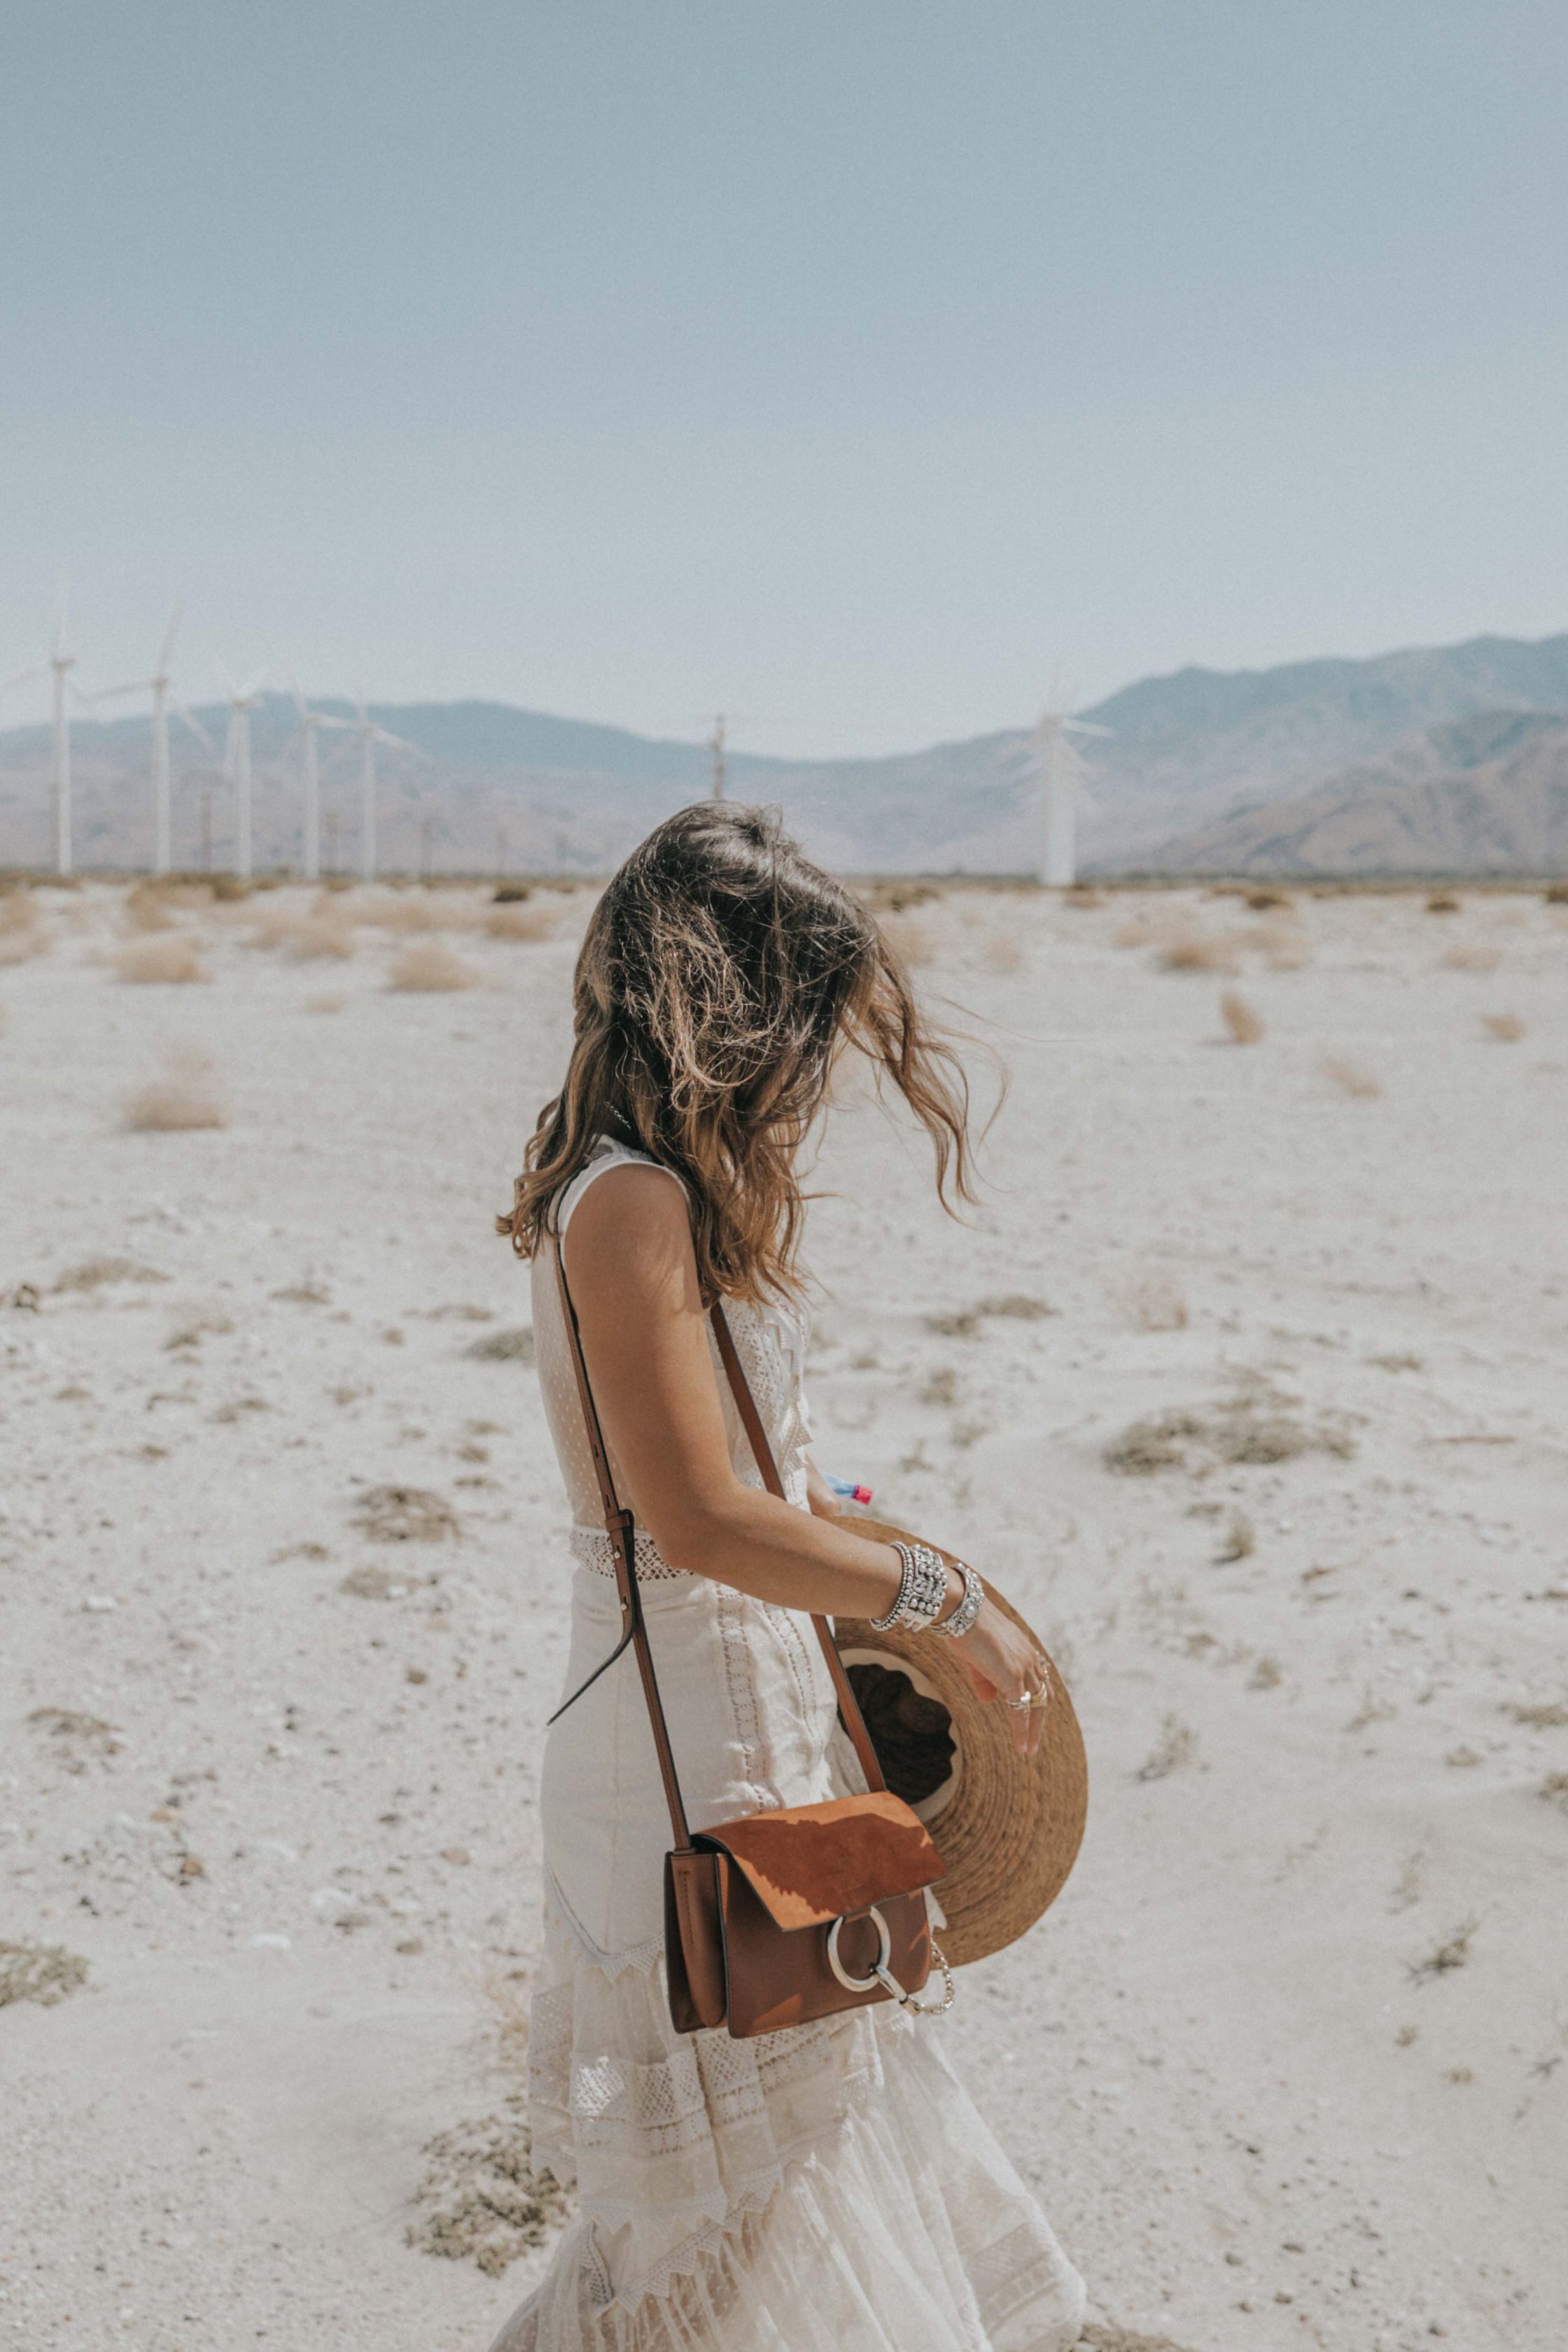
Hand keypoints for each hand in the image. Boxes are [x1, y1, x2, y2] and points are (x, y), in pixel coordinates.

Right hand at [955, 1600, 1050, 1756]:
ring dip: (1033, 1731)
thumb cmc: (963, 1626)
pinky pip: (1020, 1711)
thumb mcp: (975, 1656)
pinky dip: (1022, 1731)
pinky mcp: (1012, 1678)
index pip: (1040, 1679)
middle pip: (1044, 1696)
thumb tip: (989, 1701)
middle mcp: (1029, 1658)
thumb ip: (984, 1680)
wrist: (960, 1610)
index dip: (1037, 1700)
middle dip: (1039, 1720)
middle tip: (1033, 1741)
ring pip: (1036, 1707)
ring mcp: (1023, 1668)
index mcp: (1024, 1649)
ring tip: (1027, 1750)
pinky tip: (1020, 1746)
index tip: (1032, 1716)